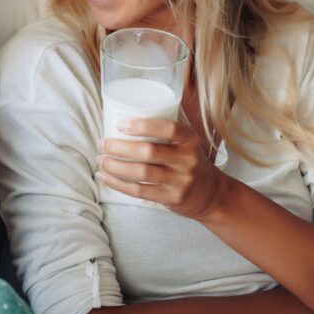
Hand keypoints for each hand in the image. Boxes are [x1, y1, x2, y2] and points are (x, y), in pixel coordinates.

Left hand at [96, 118, 229, 219]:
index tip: (120, 124)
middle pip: (148, 152)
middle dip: (119, 147)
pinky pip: (139, 191)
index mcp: (190, 140)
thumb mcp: (188, 142)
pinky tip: (105, 177)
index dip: (142, 126)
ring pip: (140, 173)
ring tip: (101, 160)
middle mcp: (187, 160)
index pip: (169, 129)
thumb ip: (166, 131)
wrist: (212, 194)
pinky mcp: (171, 199)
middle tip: (102, 143)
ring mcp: (180, 181)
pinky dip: (118, 184)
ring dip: (115, 166)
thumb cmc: (190, 161)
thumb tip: (125, 115)